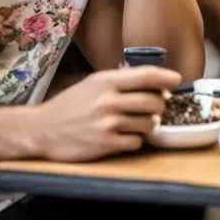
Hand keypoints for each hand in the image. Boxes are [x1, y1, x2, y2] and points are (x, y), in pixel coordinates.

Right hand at [32, 66, 180, 161]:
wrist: (42, 130)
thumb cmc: (70, 105)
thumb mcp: (92, 84)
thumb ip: (118, 81)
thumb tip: (152, 80)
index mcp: (105, 81)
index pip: (145, 75)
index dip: (166, 77)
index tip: (178, 80)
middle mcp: (108, 100)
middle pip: (153, 101)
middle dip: (160, 105)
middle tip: (156, 107)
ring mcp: (107, 123)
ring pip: (148, 123)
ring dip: (148, 124)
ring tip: (137, 123)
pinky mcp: (106, 144)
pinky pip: (136, 142)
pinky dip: (134, 140)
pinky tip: (123, 137)